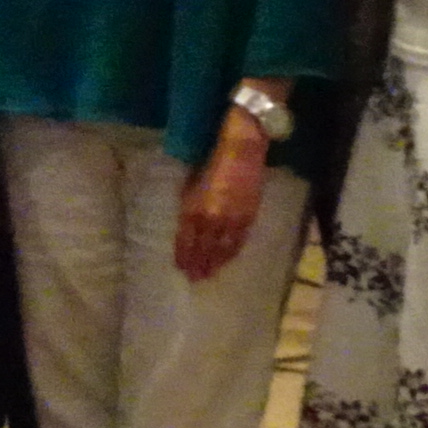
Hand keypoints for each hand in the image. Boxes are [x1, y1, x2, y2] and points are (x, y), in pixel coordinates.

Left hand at [175, 117, 271, 279]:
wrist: (242, 149)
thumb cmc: (213, 160)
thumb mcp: (193, 182)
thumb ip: (190, 203)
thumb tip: (187, 221)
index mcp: (193, 208)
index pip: (186, 238)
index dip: (183, 254)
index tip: (180, 267)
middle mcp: (210, 218)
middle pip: (203, 247)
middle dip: (198, 263)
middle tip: (195, 278)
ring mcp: (231, 219)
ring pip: (221, 248)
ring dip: (215, 262)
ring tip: (209, 275)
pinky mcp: (248, 216)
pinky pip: (238, 240)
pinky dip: (231, 252)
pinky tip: (228, 259)